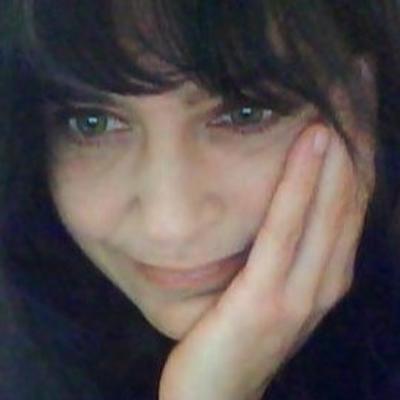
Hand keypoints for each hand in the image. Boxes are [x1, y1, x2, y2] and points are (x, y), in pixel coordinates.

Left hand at [159, 123, 371, 399]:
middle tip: (354, 100)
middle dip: (354, 154)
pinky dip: (300, 185)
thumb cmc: (239, 338)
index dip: (358, 164)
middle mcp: (324, 284)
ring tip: (335, 111)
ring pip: (326, 213)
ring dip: (334, 160)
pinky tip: (308, 148)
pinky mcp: (266, 299)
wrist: (215, 397)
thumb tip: (291, 209)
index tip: (356, 121)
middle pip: (347, 207)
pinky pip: (286, 230)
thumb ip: (288, 259)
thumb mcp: (271, 295)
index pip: (350, 212)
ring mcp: (299, 294)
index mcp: (325, 282)